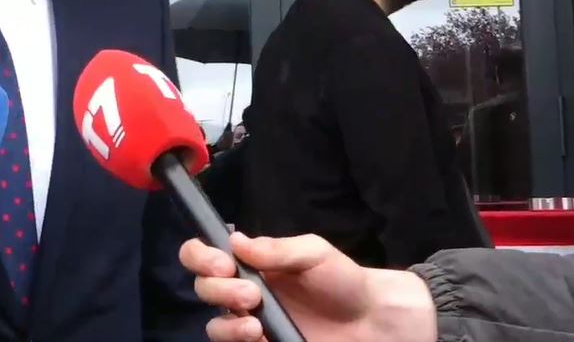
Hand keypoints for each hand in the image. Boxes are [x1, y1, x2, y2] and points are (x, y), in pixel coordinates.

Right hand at [181, 233, 435, 341]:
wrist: (372, 321)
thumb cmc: (343, 280)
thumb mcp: (314, 253)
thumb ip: (276, 249)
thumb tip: (235, 241)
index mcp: (249, 264)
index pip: (203, 255)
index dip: (201, 257)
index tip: (224, 263)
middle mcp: (242, 293)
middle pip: (203, 290)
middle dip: (218, 290)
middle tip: (252, 293)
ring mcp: (251, 325)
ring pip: (214, 326)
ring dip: (227, 323)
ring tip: (254, 323)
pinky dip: (239, 341)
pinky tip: (260, 336)